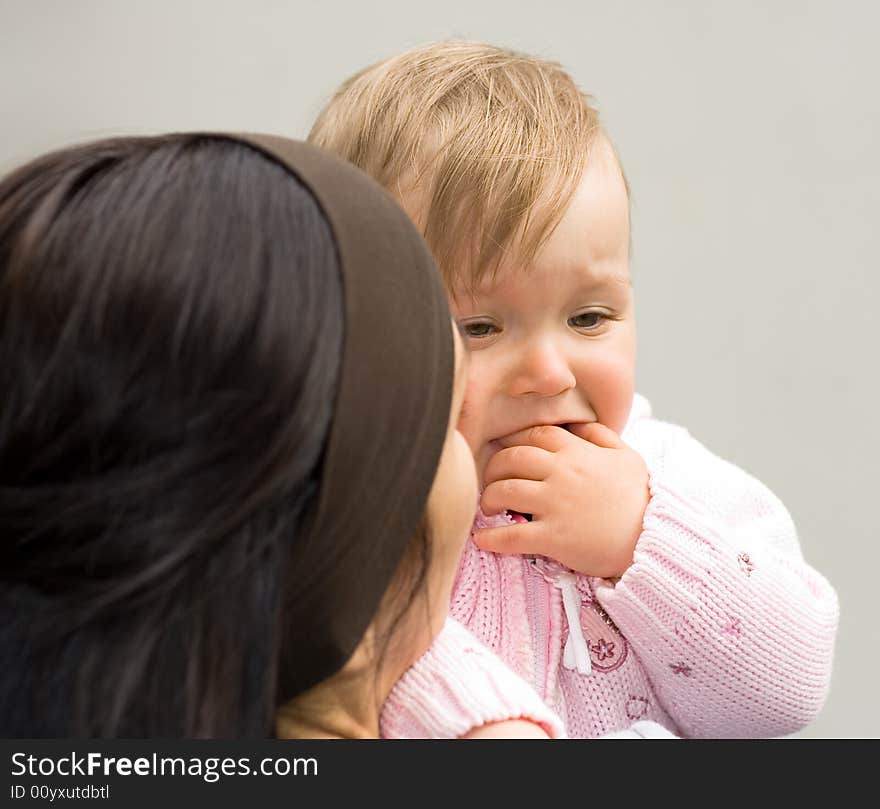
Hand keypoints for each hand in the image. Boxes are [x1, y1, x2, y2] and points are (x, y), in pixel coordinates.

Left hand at [474, 423, 649, 578]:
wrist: (654, 539)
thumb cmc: (641, 499)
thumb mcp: (627, 457)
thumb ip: (600, 436)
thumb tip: (578, 426)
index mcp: (577, 453)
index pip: (534, 435)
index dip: (515, 442)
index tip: (508, 453)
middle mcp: (562, 473)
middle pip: (511, 459)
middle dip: (494, 468)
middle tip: (491, 480)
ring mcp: (555, 505)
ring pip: (504, 491)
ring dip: (489, 498)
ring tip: (487, 506)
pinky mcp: (553, 538)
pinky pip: (512, 536)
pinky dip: (492, 538)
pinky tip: (482, 540)